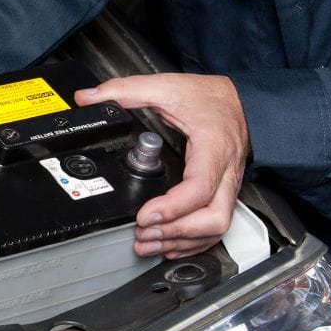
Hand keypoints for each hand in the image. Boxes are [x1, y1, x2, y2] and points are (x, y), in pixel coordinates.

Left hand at [74, 73, 248, 258]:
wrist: (243, 100)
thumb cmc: (210, 97)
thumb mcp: (166, 86)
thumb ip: (125, 90)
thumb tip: (88, 98)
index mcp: (213, 148)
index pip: (199, 188)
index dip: (172, 208)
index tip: (144, 215)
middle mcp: (225, 172)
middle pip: (213, 218)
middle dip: (176, 233)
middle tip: (143, 234)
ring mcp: (228, 186)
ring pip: (217, 227)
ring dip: (181, 241)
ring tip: (148, 243)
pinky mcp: (225, 193)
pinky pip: (217, 226)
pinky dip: (193, 240)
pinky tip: (170, 244)